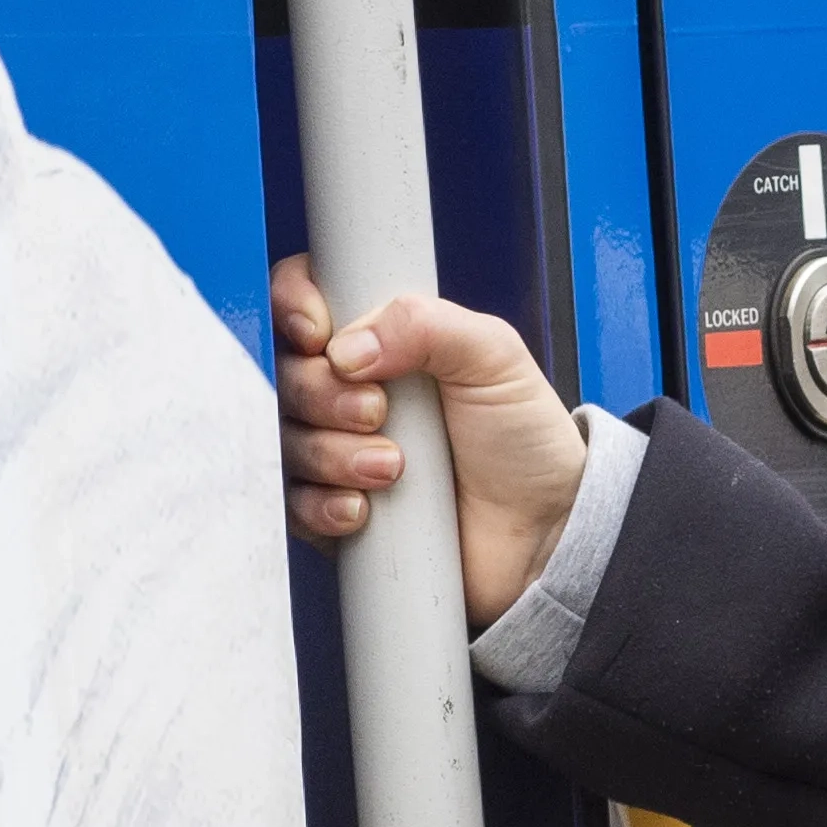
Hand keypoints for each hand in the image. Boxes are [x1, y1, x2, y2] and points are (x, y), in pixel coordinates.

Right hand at [272, 258, 591, 636]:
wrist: (541, 530)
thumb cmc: (523, 439)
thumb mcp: (494, 356)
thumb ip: (427, 324)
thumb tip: (350, 345)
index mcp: (382, 338)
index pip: (303, 297)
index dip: (294, 309)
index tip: (320, 336)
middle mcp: (348, 388)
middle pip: (285, 373)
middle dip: (324, 394)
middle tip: (379, 411)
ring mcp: (335, 450)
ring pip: (287, 440)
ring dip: (333, 455)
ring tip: (393, 467)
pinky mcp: (330, 509)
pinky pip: (293, 503)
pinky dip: (324, 505)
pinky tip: (365, 509)